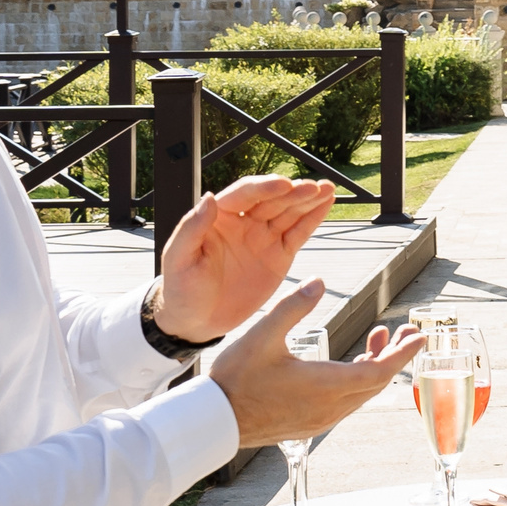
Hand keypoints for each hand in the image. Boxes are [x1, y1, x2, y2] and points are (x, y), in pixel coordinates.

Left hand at [154, 176, 334, 341]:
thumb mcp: (179, 258)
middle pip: (273, 200)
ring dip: (309, 200)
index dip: (265, 188)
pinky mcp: (278, 255)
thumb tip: (208, 198)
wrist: (197, 320)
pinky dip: (313, 219)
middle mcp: (244, 221)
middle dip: (294, 192)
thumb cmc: (181, 288)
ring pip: (290, 213)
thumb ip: (192, 227)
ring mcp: (263, 237)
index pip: (246, 194)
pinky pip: (298, 234)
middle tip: (314, 187)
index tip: (284, 185)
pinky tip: (326, 204)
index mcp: (220, 216)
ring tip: (327, 189)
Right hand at [208, 278, 422, 444]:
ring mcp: (321, 419)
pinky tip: (349, 364)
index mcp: (326, 386)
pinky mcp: (310, 423)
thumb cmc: (236, 379)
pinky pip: (347, 402)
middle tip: (406, 331)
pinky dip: (358, 380)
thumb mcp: (263, 335)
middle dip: (395, 355)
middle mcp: (330, 407)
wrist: (214, 421)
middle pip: (376, 382)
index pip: (380, 372)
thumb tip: (318, 282)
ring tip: (379, 338)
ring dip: (375, 366)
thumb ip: (293, 307)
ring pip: (362, 393)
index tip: (420, 337)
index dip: (404, 354)